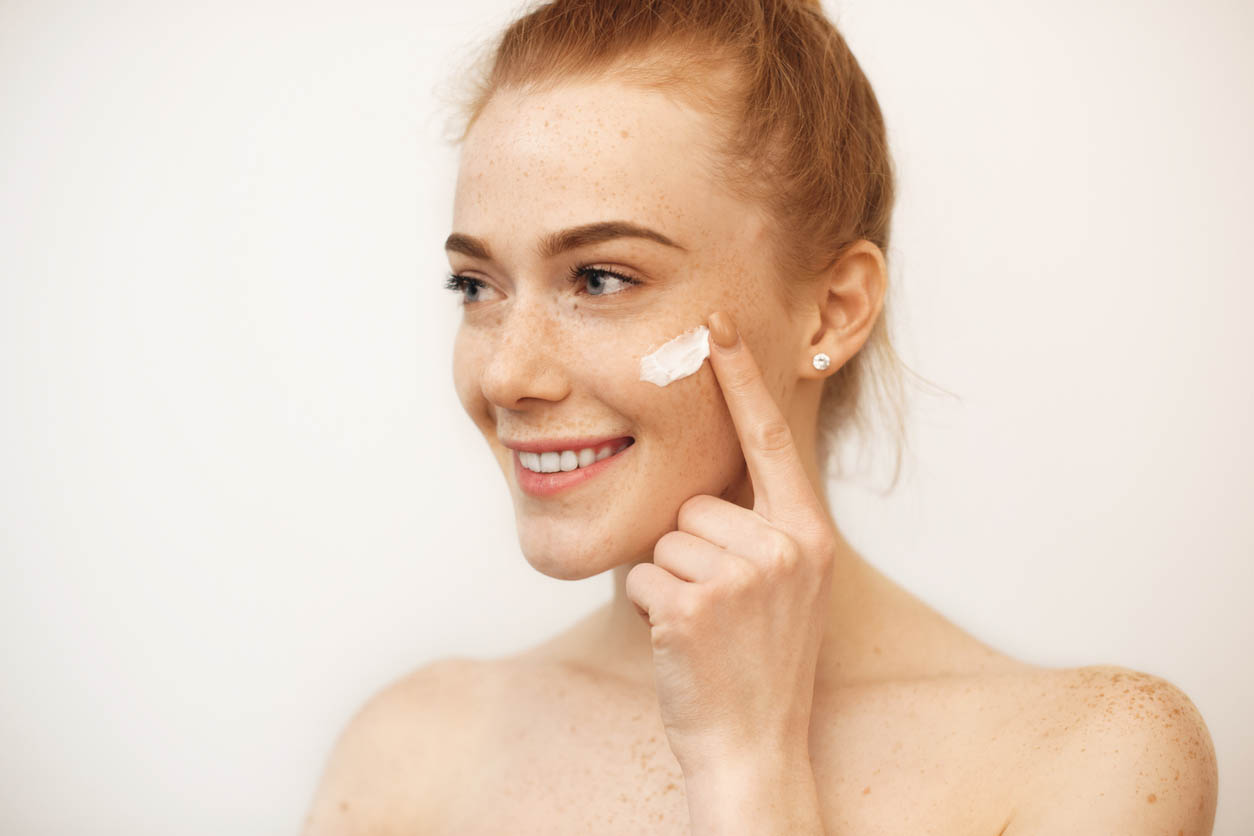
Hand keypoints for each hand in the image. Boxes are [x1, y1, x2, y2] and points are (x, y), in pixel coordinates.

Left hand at [625, 310, 837, 774]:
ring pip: (663, 539)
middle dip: (689, 550)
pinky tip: (680, 642)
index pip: (771, 439)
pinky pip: (641, 575)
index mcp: (809, 534)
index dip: (741, 379)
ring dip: (667, 581)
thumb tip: (709, 481)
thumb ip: (761, 527)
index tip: (717, 325)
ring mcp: (743, 576)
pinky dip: (645, 608)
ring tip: (703, 627)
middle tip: (718, 609)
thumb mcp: (787, 586)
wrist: (753, 743)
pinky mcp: (696, 603)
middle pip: (696, 503)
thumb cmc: (760, 661)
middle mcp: (785, 547)